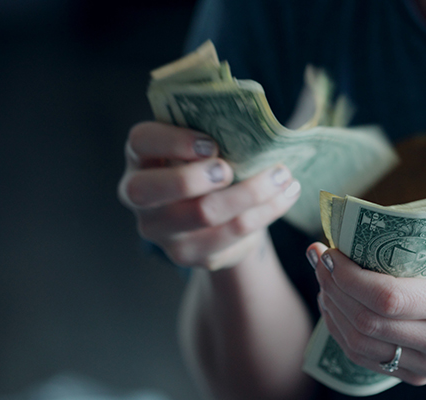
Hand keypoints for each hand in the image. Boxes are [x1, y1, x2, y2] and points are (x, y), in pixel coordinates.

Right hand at [118, 122, 300, 268]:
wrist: (218, 214)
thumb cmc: (209, 164)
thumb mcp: (204, 144)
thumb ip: (214, 129)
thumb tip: (255, 121)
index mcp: (141, 157)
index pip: (141, 142)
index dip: (172, 141)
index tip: (211, 144)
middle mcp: (140, 197)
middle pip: (152, 190)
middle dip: (195, 177)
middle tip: (230, 169)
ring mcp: (162, 231)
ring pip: (203, 214)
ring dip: (250, 193)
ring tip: (282, 176)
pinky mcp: (190, 254)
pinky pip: (232, 235)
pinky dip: (266, 212)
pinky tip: (286, 195)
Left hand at [308, 238, 425, 384]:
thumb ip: (412, 243)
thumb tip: (350, 230)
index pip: (389, 298)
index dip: (348, 277)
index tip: (329, 251)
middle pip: (368, 323)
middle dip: (333, 287)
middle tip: (318, 257)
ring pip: (361, 345)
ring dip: (332, 309)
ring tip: (324, 278)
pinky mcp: (422, 376)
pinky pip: (368, 358)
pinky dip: (343, 330)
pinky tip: (336, 303)